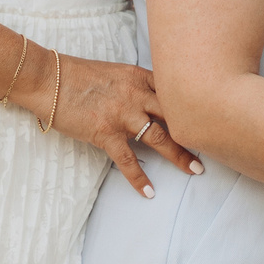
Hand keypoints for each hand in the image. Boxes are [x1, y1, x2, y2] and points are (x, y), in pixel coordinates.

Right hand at [49, 58, 202, 199]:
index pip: (176, 91)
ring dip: (180, 155)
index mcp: (140, 77)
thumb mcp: (115, 72)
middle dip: (196, 130)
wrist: (47, 78)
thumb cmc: (77, 74)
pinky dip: (139, 178)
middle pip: (175, 115)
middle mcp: (136, 95)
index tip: (213, 114)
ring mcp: (122, 114)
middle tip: (216, 145)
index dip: (196, 103)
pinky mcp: (104, 132)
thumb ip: (137, 84)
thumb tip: (153, 97)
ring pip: (159, 138)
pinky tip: (149, 192)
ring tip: (195, 170)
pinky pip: (126, 160)